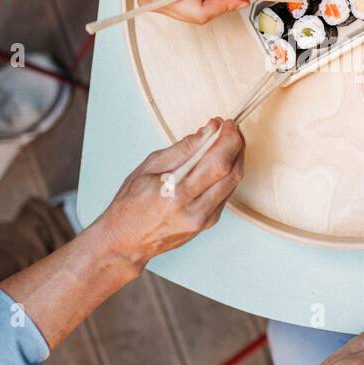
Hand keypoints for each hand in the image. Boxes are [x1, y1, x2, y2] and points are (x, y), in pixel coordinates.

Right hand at [94, 119, 244, 270]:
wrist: (126, 241)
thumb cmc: (131, 203)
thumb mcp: (149, 168)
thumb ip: (182, 149)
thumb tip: (208, 130)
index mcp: (176, 193)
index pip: (217, 161)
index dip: (227, 139)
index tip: (225, 123)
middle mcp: (194, 209)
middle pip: (231, 171)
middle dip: (236, 145)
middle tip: (230, 129)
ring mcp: (204, 219)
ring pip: (233, 183)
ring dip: (236, 158)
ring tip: (227, 141)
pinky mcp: (208, 224)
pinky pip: (227, 193)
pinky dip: (227, 174)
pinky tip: (220, 162)